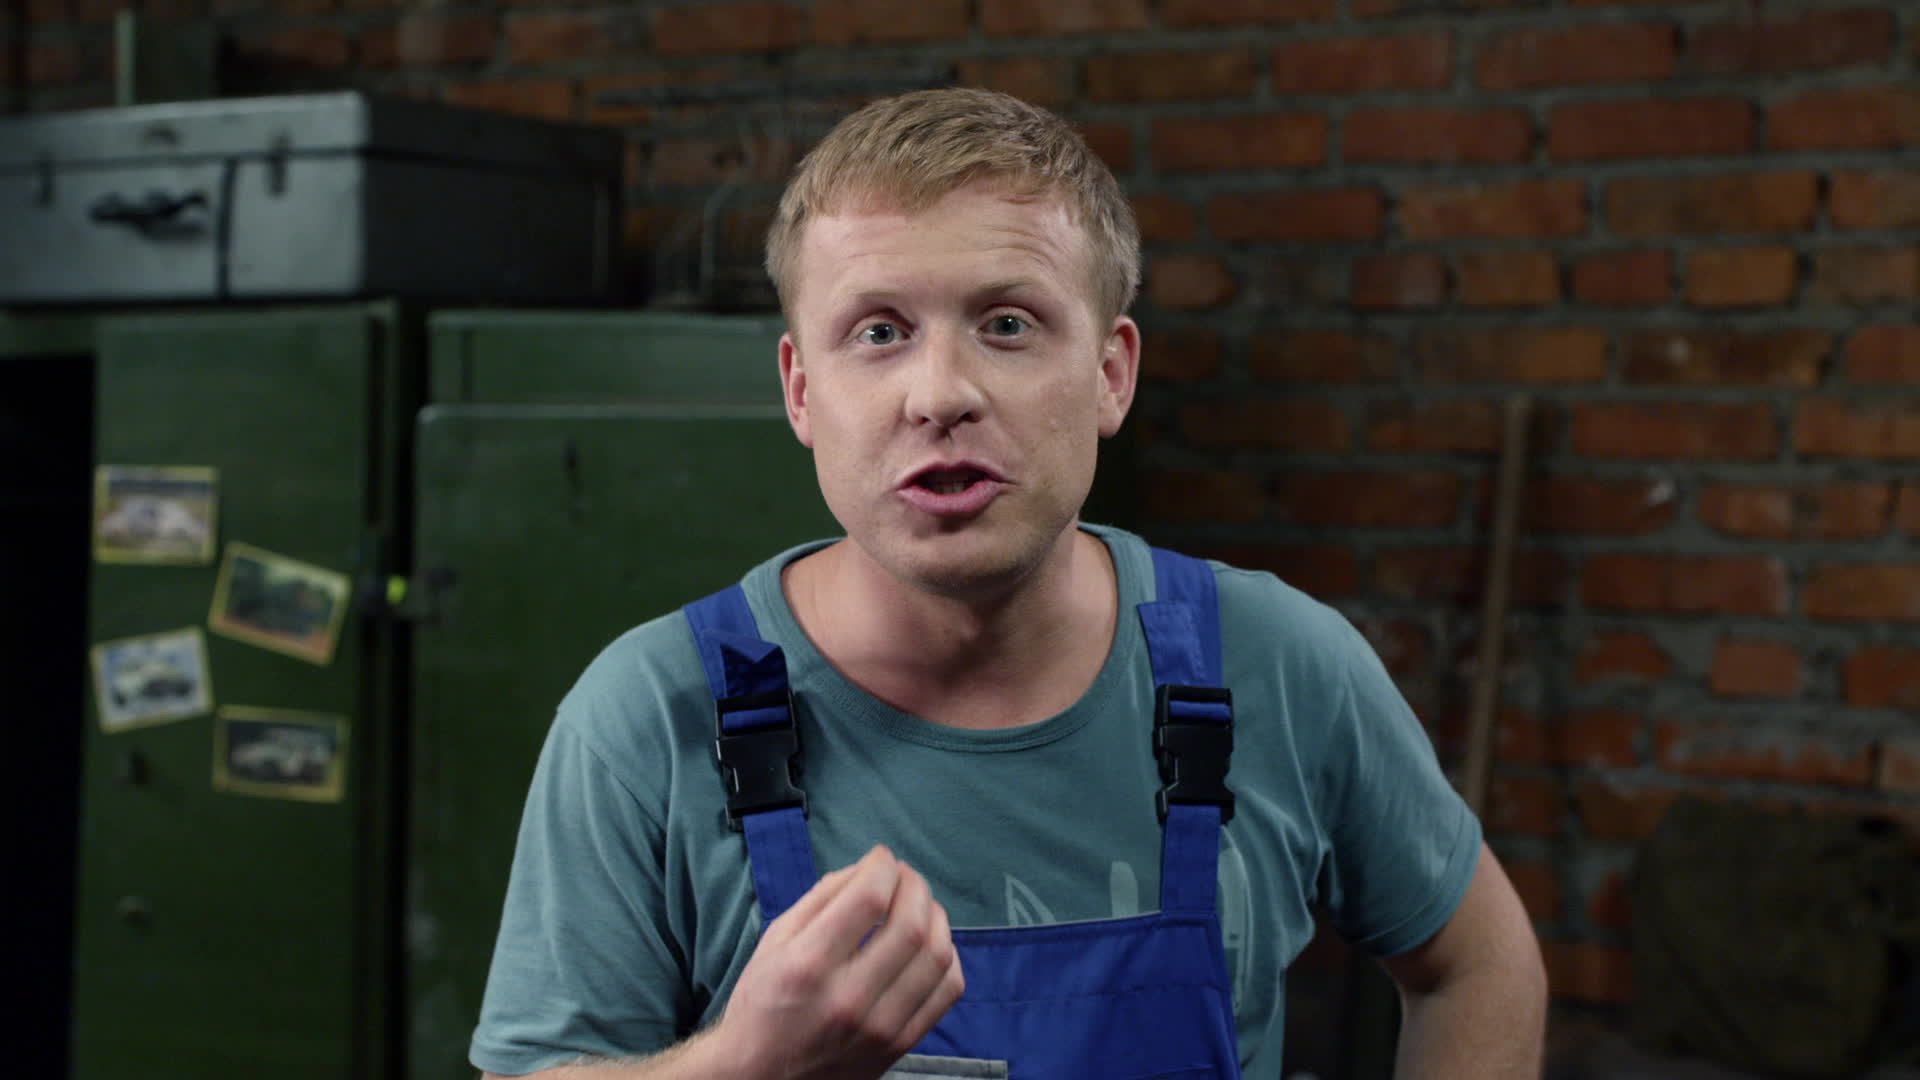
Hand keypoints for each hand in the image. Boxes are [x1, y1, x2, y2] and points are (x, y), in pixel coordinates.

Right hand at [712, 846, 964, 1079]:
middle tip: (903, 876)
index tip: (881, 858)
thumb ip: (822, 898)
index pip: (869, 898)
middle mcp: (848, 998)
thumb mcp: (775, 941)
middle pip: (911, 924)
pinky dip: (948, 956)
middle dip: (914, 885)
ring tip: (919, 905)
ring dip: (936, 916)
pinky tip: (929, 944)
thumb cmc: (762, 1004)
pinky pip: (948, 990)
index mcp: (808, 966)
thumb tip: (869, 867)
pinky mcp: (900, 1045)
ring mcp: (880, 1027)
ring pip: (938, 955)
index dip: (883, 865)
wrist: (761, 1079)